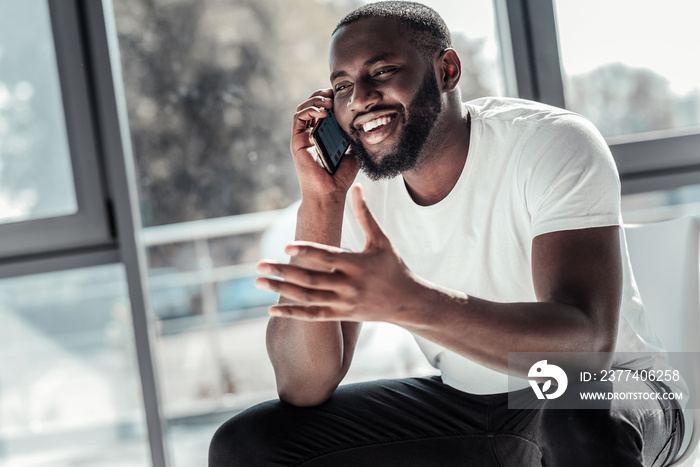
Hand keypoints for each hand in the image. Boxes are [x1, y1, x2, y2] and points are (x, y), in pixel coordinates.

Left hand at [255, 184, 419, 321]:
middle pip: (311, 279)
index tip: (285, 246)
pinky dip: (293, 313)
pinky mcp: (341, 315)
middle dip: (284, 272)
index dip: (306, 251)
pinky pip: (313, 316)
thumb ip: (365, 214)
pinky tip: (271, 309)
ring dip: (282, 291)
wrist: (407, 302)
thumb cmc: (394, 266)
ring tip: (259, 282)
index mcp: (357, 264)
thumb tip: (357, 186)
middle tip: (259, 266)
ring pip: (308, 298)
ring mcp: (344, 303)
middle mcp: (349, 285)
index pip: (327, 257)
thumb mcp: (381, 240)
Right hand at [292, 89, 359, 200]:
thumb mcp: (353, 152)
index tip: (342, 95)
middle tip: (334, 93)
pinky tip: (324, 111)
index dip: (329, 99)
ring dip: (315, 99)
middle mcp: (310, 135)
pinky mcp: (297, 142)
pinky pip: (299, 118)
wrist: (330, 192)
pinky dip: (310, 109)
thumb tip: (361, 123)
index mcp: (323, 135)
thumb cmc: (341, 177)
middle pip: (311, 106)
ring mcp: (302, 138)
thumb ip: (353, 137)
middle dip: (321, 95)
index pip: (322, 110)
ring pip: (303, 109)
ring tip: (329, 100)